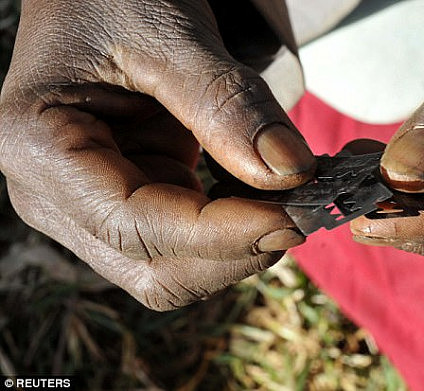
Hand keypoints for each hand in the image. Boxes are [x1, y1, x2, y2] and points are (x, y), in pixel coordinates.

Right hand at [0, 0, 314, 309]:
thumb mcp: (168, 34)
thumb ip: (226, 104)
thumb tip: (290, 172)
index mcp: (40, 149)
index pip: (137, 226)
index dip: (222, 234)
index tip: (291, 218)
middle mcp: (55, 196)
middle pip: (154, 271)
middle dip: (232, 253)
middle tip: (298, 213)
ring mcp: (91, 207)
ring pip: (174, 269)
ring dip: (237, 248)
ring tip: (284, 201)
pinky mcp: (129, 202)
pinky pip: (185, 243)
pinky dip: (231, 231)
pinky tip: (262, 197)